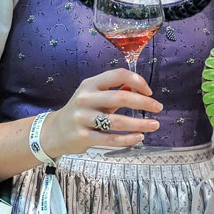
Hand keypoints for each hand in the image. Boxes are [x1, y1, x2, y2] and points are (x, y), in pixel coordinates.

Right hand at [41, 68, 162, 156]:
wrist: (54, 132)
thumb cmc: (81, 110)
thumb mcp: (95, 95)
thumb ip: (115, 90)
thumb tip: (140, 88)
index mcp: (90, 84)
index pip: (117, 75)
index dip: (136, 81)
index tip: (149, 91)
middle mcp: (85, 99)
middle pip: (120, 98)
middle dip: (143, 102)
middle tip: (158, 107)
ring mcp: (82, 119)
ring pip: (117, 122)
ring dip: (140, 124)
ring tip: (154, 125)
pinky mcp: (83, 137)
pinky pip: (110, 139)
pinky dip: (128, 138)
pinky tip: (139, 137)